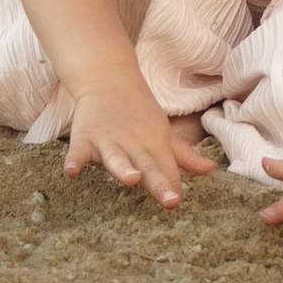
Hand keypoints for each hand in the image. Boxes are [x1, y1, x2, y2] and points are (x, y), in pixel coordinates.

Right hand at [39, 71, 220, 210]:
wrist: (108, 79)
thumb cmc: (139, 113)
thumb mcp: (163, 134)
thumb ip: (183, 156)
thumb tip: (211, 170)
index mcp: (155, 146)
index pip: (166, 171)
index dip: (171, 187)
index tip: (177, 203)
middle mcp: (134, 145)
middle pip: (148, 166)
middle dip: (159, 183)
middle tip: (171, 200)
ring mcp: (108, 141)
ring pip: (116, 158)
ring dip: (124, 169)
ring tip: (132, 180)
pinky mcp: (85, 137)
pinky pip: (78, 152)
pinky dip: (74, 160)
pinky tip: (71, 172)